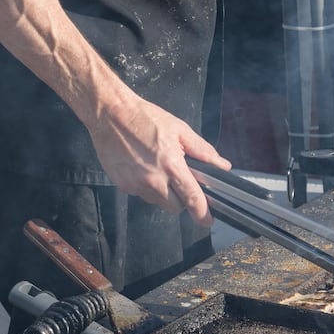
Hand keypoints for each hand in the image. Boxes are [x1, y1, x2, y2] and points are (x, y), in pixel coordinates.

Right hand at [87, 94, 230, 225]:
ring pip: (158, 202)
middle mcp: (153, 180)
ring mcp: (136, 185)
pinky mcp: (123, 185)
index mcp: (171, 166)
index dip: (202, 213)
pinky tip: (144, 168)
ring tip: (159, 169)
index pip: (192, 199)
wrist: (111, 114)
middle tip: (180, 181)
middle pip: (175, 207)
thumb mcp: (179, 129)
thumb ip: (202, 151)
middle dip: (182, 200)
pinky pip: (141, 194)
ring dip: (164, 193)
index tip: (207, 220)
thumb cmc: (144, 117)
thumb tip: (222, 165)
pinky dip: (147, 187)